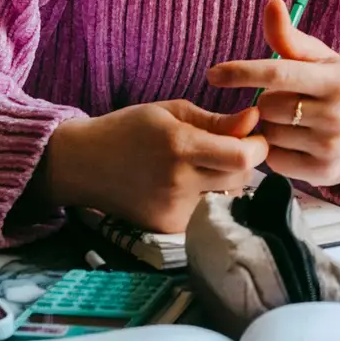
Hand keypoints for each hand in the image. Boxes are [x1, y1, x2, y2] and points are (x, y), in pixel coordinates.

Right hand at [36, 101, 267, 233]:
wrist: (81, 164)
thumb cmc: (128, 129)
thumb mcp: (171, 112)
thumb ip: (216, 120)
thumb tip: (255, 119)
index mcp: (179, 145)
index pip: (242, 157)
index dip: (257, 147)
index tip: (253, 137)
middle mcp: (178, 181)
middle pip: (241, 178)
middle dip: (244, 161)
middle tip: (227, 148)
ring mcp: (172, 209)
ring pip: (226, 196)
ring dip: (225, 181)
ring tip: (201, 166)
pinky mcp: (167, 228)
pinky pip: (206, 211)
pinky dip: (205, 197)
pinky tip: (183, 185)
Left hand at [206, 0, 339, 187]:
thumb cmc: (337, 87)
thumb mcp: (319, 58)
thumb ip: (289, 36)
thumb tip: (272, 3)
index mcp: (336, 80)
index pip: (278, 74)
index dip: (242, 72)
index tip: (213, 74)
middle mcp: (337, 115)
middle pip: (269, 107)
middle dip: (265, 102)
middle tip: (283, 100)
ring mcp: (331, 147)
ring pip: (270, 134)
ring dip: (269, 126)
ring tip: (292, 121)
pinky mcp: (324, 174)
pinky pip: (276, 161)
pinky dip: (275, 151)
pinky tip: (293, 142)